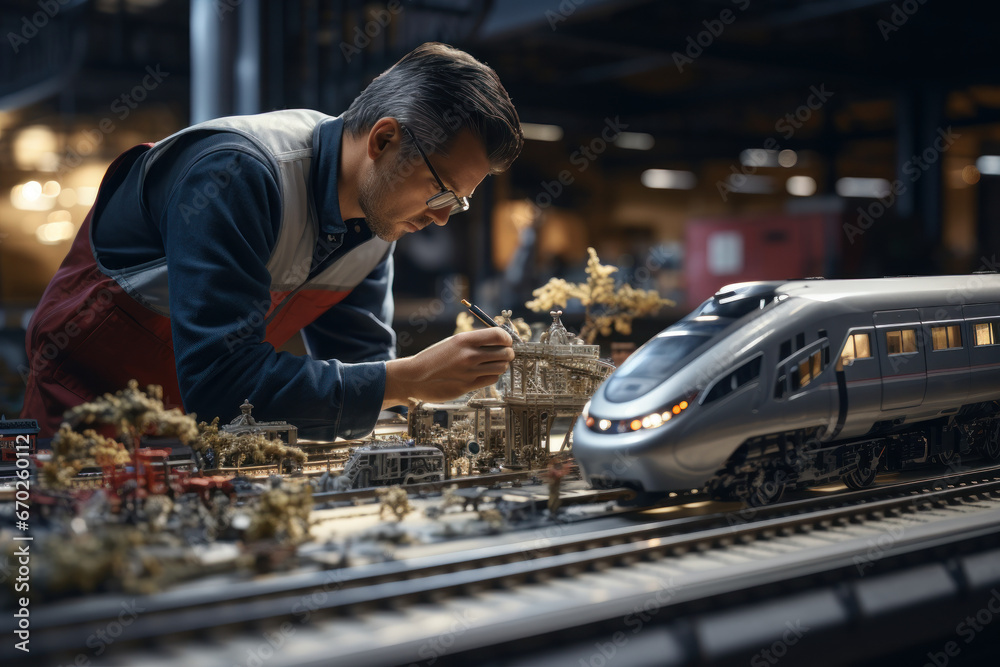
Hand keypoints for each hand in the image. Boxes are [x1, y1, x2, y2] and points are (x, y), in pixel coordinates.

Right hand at [383, 328, 513, 406]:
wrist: (413, 377)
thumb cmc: (433, 358)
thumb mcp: (452, 342)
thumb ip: (474, 341)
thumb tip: (499, 339)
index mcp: (464, 339)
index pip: (499, 335)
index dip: (507, 338)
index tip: (507, 341)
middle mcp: (469, 355)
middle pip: (505, 352)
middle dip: (507, 353)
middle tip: (503, 353)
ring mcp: (469, 372)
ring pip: (501, 367)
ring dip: (501, 365)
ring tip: (493, 364)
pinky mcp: (467, 387)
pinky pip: (492, 379)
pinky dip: (492, 376)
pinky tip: (485, 373)